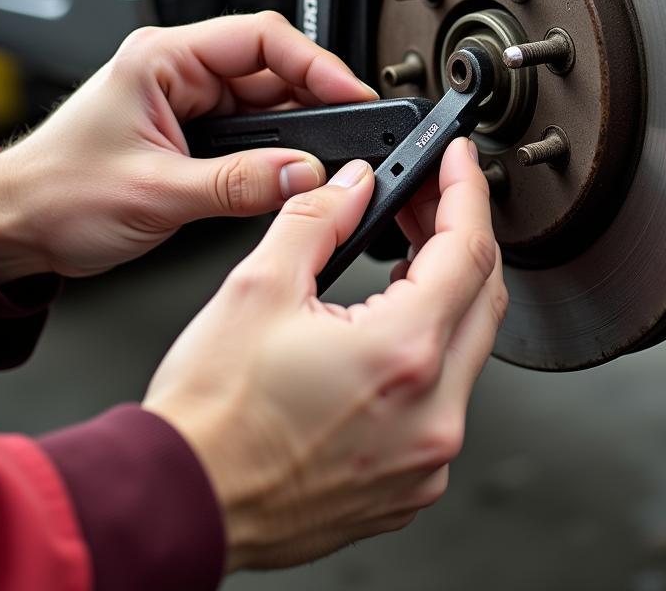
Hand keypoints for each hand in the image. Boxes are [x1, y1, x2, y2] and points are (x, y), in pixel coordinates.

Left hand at [0, 12, 374, 281]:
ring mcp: (189, 101)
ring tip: (323, 161)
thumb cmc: (56, 194)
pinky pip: (255, 132)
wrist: (17, 227)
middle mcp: (180, 72)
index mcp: (163, 58)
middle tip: (351, 135)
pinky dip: (279, 151)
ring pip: (269, 102)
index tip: (352, 94)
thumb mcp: (155, 192)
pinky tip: (294, 170)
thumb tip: (304, 174)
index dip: (316, 63)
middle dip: (316, 99)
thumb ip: (238, 185)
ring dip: (299, 130)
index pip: (260, 38)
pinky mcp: (196, 131)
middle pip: (273, 68)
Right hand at [143, 137, 506, 570]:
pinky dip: (432, 352)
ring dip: (447, 293)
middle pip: (483, 296)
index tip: (459, 161)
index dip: (467, 191)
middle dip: (460, 235)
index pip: (469, 249)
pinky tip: (395, 328)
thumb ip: (317, 219)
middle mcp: (432, 413)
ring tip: (406, 256)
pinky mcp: (412, 482)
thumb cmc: (210, 418)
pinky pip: (447, 399)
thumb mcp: (256, 288)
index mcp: (401, 354)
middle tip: (425, 201)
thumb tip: (354, 185)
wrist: (183, 505)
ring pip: (470, 349)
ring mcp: (427, 455)